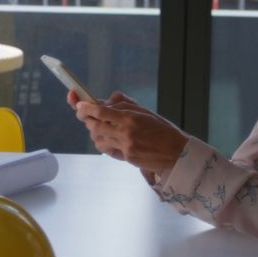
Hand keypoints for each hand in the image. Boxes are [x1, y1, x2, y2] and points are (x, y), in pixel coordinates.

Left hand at [72, 91, 188, 170]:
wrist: (177, 152)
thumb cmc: (163, 130)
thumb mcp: (145, 112)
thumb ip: (125, 105)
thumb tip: (108, 100)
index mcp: (131, 117)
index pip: (101, 111)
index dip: (86, 108)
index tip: (79, 104)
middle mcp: (126, 132)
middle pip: (95, 125)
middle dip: (86, 119)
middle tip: (84, 114)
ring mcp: (125, 146)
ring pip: (98, 139)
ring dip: (94, 132)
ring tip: (98, 127)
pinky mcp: (127, 157)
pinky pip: (108, 149)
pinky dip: (104, 142)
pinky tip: (108, 139)